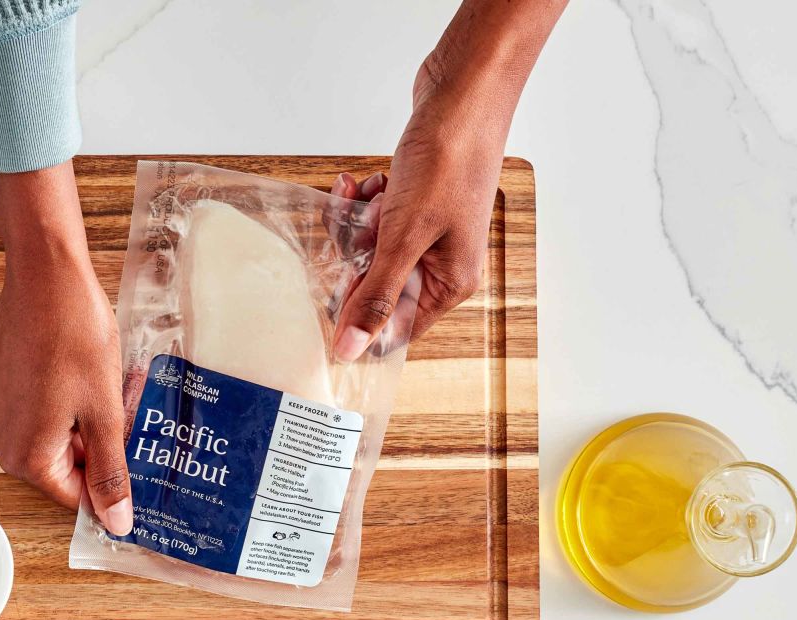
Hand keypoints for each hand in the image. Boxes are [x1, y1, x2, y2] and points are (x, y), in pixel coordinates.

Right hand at [0, 165, 133, 534]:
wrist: (44, 277)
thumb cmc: (76, 339)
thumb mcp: (104, 413)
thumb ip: (110, 473)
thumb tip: (117, 525)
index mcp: (27, 457)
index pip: (75, 495)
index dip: (109, 477)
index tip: (131, 449)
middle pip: (60, 466)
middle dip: (95, 444)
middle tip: (121, 408)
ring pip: (48, 437)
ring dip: (80, 421)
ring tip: (102, 385)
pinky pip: (31, 411)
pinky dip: (59, 401)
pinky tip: (77, 371)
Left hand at [331, 67, 505, 360]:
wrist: (463, 94)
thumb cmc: (450, 159)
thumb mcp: (403, 238)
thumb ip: (375, 295)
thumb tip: (352, 348)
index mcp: (451, 282)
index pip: (396, 328)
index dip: (359, 315)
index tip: (333, 290)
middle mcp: (443, 262)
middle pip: (377, 285)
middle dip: (357, 254)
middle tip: (355, 228)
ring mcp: (428, 231)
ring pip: (371, 249)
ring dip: (358, 222)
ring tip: (365, 194)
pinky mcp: (414, 203)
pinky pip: (375, 218)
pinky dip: (365, 201)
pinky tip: (368, 181)